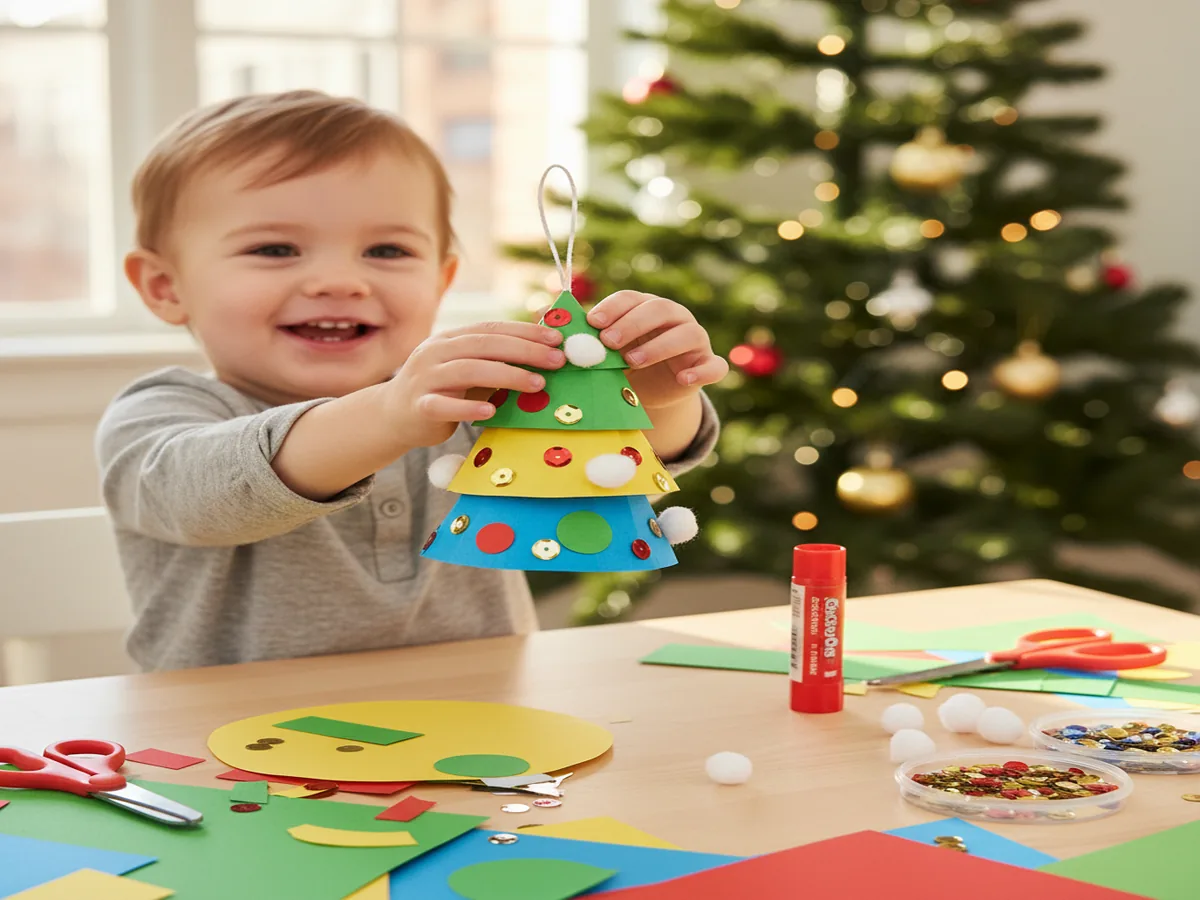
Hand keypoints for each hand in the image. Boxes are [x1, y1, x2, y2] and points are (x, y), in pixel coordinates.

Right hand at [385, 321, 564, 446]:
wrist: (393, 416)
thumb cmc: (443, 391)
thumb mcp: (468, 368)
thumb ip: (496, 359)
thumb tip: (544, 347)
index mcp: (450, 338)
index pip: (491, 328)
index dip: (525, 331)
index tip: (557, 339)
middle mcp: (436, 352)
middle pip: (484, 345)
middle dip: (525, 351)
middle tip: (557, 361)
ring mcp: (425, 377)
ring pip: (468, 370)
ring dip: (506, 375)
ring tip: (537, 384)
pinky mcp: (419, 406)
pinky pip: (444, 405)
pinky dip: (468, 407)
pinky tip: (491, 411)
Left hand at [586, 291, 727, 409]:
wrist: (653, 391)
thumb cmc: (627, 365)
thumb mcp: (608, 353)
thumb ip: (589, 340)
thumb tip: (557, 324)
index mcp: (647, 308)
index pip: (631, 298)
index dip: (613, 308)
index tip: (592, 322)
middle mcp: (675, 318)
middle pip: (660, 309)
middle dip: (632, 323)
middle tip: (608, 341)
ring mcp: (696, 341)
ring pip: (688, 333)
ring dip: (660, 346)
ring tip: (632, 361)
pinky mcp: (708, 365)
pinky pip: (714, 366)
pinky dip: (701, 371)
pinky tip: (683, 379)